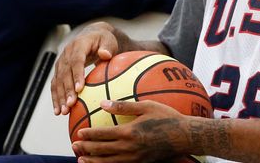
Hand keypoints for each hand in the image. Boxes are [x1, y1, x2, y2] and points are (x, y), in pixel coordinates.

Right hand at [51, 22, 120, 114]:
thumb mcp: (108, 41)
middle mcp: (66, 53)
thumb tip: (105, 54)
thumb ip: (107, 47)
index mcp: (78, 45)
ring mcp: (61, 62)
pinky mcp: (59, 70)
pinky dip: (56, 98)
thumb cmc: (103, 40)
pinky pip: (55, 85)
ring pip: (57, 80)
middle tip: (71, 105)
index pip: (76, 60)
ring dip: (59, 96)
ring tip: (63, 111)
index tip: (79, 89)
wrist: (92, 36)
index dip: (76, 74)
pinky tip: (58, 111)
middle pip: (64, 73)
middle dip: (66, 90)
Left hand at [72, 100, 189, 162]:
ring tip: (81, 160)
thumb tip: (103, 103)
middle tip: (74, 147)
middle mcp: (130, 148)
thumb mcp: (146, 106)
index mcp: (129, 132)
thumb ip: (123, 105)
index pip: (103, 135)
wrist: (185, 137)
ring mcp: (135, 159)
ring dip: (93, 162)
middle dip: (86, 150)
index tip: (78, 134)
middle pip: (102, 151)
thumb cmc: (167, 117)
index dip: (89, 135)